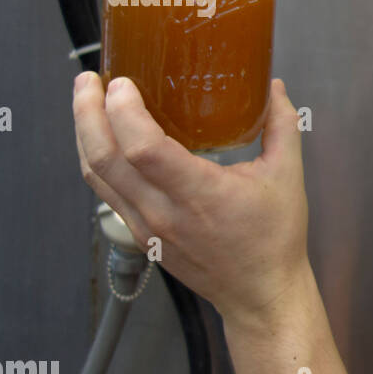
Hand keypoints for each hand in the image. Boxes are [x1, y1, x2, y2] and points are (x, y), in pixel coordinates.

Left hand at [72, 72, 310, 326]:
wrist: (261, 294)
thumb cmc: (274, 240)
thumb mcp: (287, 176)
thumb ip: (280, 125)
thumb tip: (273, 86)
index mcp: (199, 195)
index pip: (143, 149)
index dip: (124, 111)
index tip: (123, 82)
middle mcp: (163, 212)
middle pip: (104, 158)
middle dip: (87, 112)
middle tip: (90, 79)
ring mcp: (146, 226)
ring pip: (95, 175)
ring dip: (84, 133)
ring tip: (87, 100)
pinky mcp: (141, 234)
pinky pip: (106, 191)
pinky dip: (97, 158)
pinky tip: (104, 137)